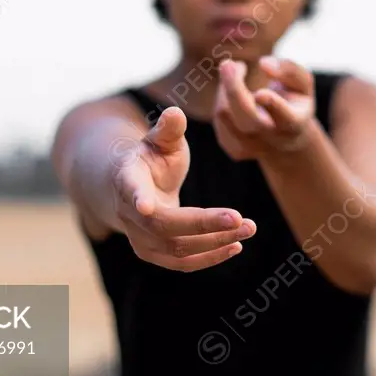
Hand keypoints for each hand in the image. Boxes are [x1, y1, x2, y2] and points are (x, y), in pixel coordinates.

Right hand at [110, 106, 255, 270]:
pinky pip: (183, 263)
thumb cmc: (152, 157)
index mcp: (127, 178)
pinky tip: (236, 245)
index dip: (137, 197)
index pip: (130, 189)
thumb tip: (175, 113)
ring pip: (177, 248)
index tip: (146, 207)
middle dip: (204, 224)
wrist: (133, 190)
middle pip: (164, 225)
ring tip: (249, 228)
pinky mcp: (155, 255)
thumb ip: (168, 128)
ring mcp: (139, 238)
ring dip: (215, 242)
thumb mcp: (159, 139)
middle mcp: (129, 213)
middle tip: (240, 218)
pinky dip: (210, 257)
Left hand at [213, 56, 315, 160]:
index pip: (283, 115)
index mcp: (292, 123)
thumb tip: (263, 63)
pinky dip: (222, 98)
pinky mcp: (234, 150)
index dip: (272, 104)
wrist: (287, 141)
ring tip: (238, 71)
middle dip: (233, 88)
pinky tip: (234, 95)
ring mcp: (251, 147)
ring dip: (227, 86)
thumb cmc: (294, 104)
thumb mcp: (303, 85)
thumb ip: (289, 69)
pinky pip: (219, 117)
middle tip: (227, 64)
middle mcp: (271, 139)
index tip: (261, 94)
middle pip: (246, 116)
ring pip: (225, 113)